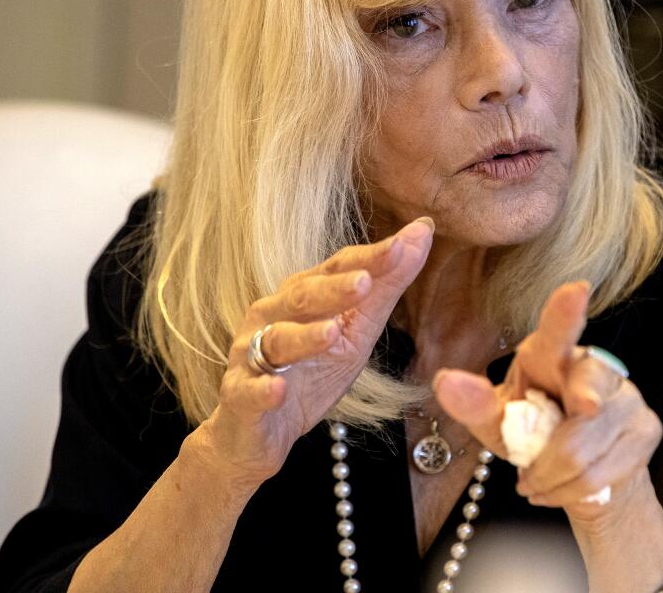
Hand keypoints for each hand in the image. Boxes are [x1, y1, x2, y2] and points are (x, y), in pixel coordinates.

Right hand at [194, 218, 433, 487]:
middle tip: (365, 282)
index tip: (402, 246)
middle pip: (303, 297)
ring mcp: (252, 355)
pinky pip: (249, 390)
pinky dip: (263, 389)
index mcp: (303, 294)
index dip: (368, 258)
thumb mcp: (358, 330)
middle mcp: (272, 315)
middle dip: (333, 289)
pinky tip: (278, 389)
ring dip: (304, 336)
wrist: (261, 431)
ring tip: (332, 333)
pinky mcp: (239, 396)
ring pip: (277, 340)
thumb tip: (423, 231)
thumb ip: (387, 285)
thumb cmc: (312, 371)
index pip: (337, 268)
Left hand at [433, 281, 662, 525]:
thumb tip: (444, 382)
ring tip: (540, 481)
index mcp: (551, 355)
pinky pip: (600, 473)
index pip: (558, 333)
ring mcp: (628, 395)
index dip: (566, 313)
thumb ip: (474, 405)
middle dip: (551, 450)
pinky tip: (565, 488)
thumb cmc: (535, 437)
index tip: (575, 291)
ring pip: (583, 450)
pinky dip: (571, 492)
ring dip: (551, 478)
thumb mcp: (498, 425)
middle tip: (528, 472)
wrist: (585, 477)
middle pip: (582, 401)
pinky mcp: (647, 427)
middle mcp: (595, 365)